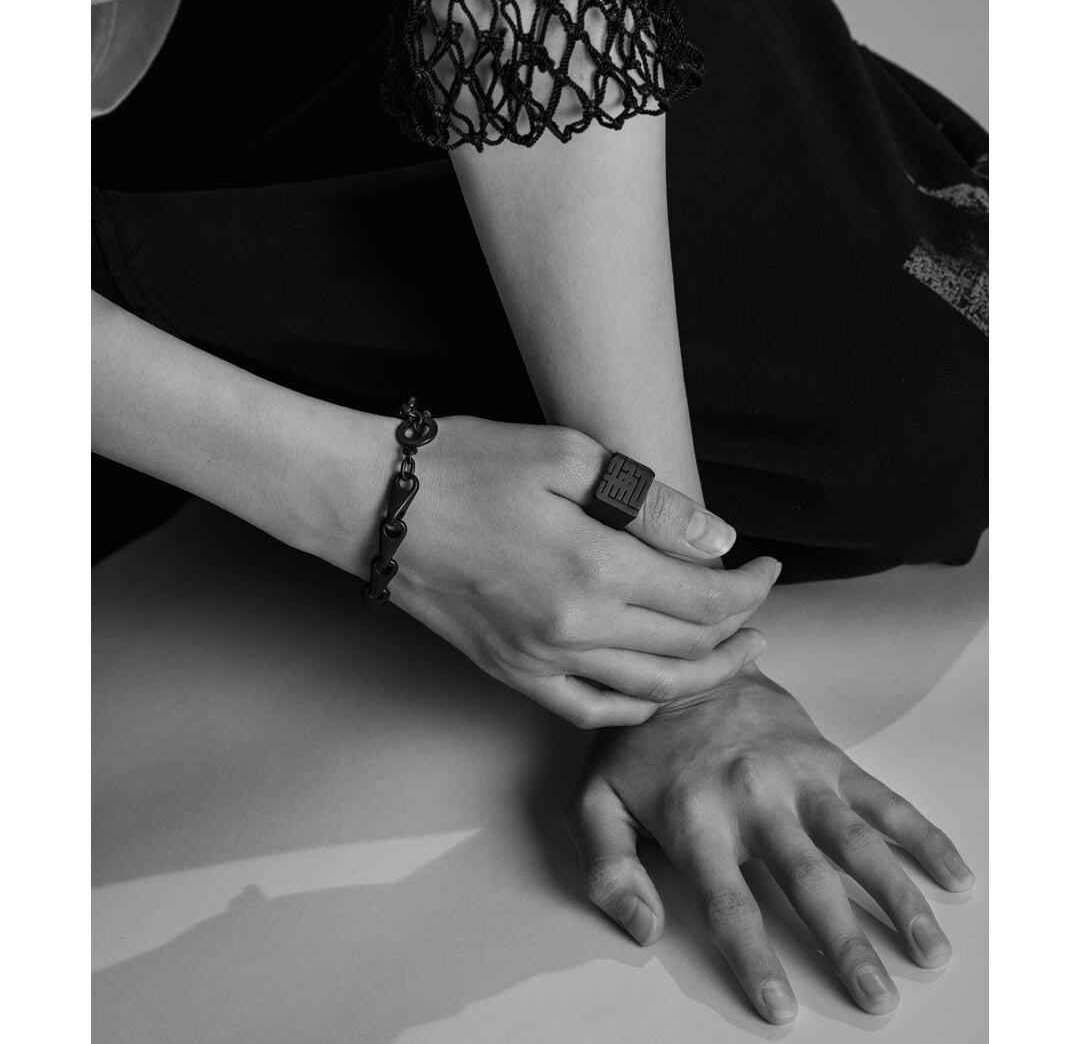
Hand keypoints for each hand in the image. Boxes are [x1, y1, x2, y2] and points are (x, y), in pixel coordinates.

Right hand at [318, 415, 778, 726]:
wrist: (375, 505)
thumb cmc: (465, 465)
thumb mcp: (565, 453)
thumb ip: (651, 502)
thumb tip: (716, 538)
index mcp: (596, 567)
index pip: (705, 597)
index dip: (750, 587)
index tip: (767, 566)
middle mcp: (576, 627)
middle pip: (688, 647)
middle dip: (738, 628)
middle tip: (759, 606)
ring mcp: (540, 658)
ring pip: (650, 690)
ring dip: (705, 676)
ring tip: (736, 655)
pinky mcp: (510, 670)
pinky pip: (589, 709)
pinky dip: (636, 708)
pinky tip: (657, 691)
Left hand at [565, 666, 974, 1022]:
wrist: (685, 661)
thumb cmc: (640, 740)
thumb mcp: (595, 798)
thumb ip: (608, 866)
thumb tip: (642, 927)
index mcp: (697, 817)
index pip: (729, 902)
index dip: (754, 959)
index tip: (780, 1008)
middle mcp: (754, 798)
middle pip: (807, 881)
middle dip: (845, 944)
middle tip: (876, 998)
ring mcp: (799, 775)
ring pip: (857, 843)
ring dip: (898, 898)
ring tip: (929, 950)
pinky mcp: (829, 756)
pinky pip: (883, 800)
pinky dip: (922, 837)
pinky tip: (953, 875)